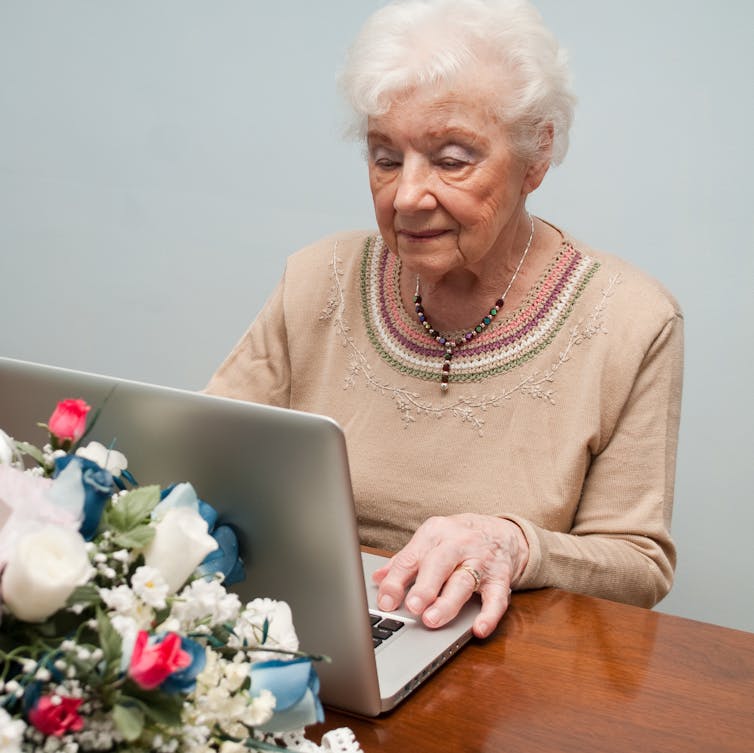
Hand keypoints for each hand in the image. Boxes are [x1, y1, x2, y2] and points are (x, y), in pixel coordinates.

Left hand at [372, 514, 528, 638]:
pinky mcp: (500, 578)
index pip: (411, 558)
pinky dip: (489, 614)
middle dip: (425, 587)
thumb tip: (377, 578)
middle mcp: (458, 544)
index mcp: (434, 534)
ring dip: (447, 602)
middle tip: (412, 607)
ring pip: (464, 582)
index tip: (386, 601)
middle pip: (439, 565)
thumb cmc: (457, 538)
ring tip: (432, 620)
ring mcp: (480, 561)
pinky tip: (479, 628)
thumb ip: (405, 560)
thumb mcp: (430, 540)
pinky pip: (497, 597)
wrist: (501, 531)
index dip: (396, 581)